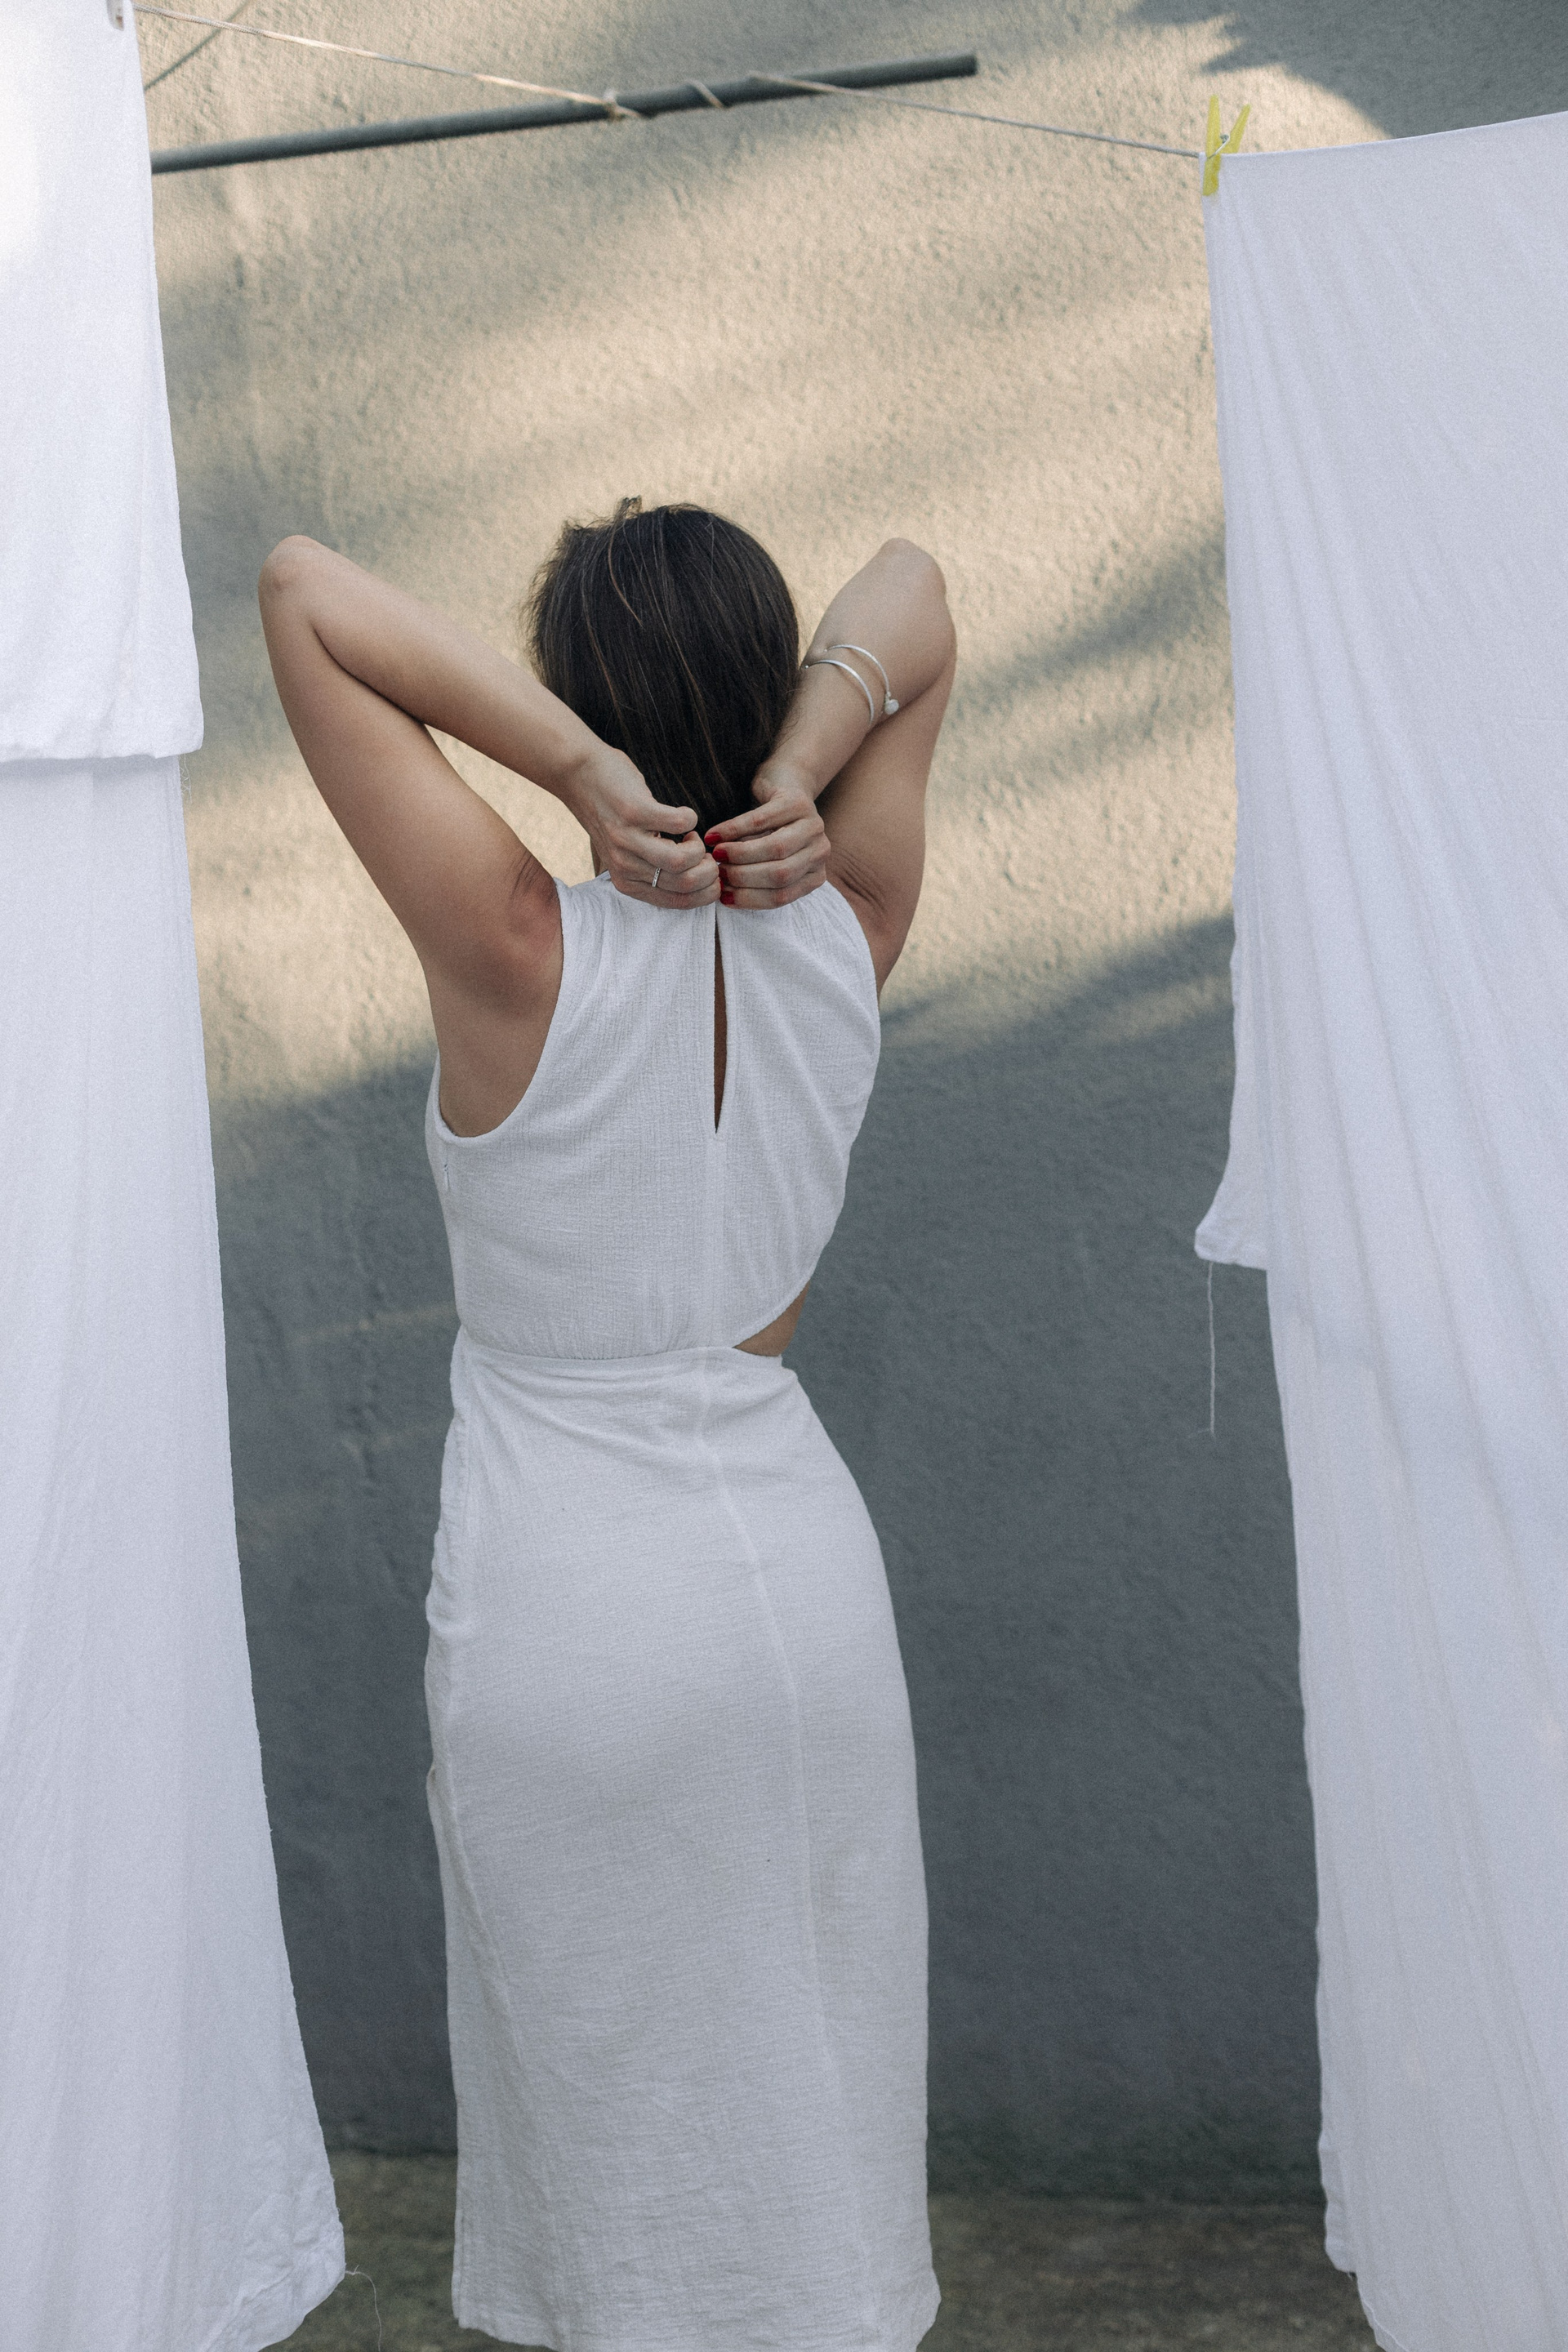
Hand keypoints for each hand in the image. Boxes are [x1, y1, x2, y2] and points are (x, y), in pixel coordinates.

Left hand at [568, 745, 718, 907]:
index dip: (706, 891)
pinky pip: (679, 823)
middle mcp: (624, 865)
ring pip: (680, 861)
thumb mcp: (626, 853)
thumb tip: (694, 879)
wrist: (579, 775)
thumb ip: (650, 869)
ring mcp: (627, 839)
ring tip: (692, 836)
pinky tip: (683, 814)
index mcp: (626, 881)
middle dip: (710, 871)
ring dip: (698, 847)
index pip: (678, 902)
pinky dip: (690, 818)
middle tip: (706, 853)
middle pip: (684, 884)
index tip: (712, 872)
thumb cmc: (611, 813)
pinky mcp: (634, 811)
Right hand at [705, 759, 829, 907]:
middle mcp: (820, 852)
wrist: (786, 782)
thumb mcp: (768, 859)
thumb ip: (754, 876)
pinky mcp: (797, 801)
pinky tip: (714, 835)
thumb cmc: (771, 830)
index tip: (723, 898)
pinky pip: (761, 820)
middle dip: (744, 877)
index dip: (750, 899)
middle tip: (717, 874)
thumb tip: (724, 892)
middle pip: (780, 875)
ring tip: (715, 855)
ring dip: (739, 854)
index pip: (782, 896)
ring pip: (775, 849)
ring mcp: (813, 825)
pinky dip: (734, 829)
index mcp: (815, 873)